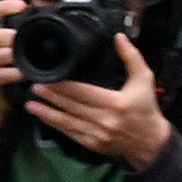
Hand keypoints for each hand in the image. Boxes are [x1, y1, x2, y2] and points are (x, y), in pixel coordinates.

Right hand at [0, 2, 23, 134]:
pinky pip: (4, 73)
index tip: (22, 5)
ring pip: (2, 54)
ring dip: (19, 57)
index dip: (5, 7)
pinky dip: (18, 73)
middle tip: (31, 41)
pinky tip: (26, 73)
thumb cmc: (0, 70)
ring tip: (31, 59)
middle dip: (16, 38)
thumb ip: (12, 36)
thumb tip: (35, 21)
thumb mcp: (3, 49)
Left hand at [23, 63, 171, 165]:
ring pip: (67, 122)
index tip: (48, 79)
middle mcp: (105, 120)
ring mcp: (97, 134)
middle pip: (72, 106)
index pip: (84, 93)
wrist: (151, 141)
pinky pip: (71, 134)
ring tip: (31, 104)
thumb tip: (119, 37)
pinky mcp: (93, 144)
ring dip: (47, 113)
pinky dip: (56, 125)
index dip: (64, 87)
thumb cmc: (147, 108)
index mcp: (115, 103)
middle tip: (34, 87)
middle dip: (51, 97)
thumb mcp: (144, 79)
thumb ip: (131, 57)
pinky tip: (44, 118)